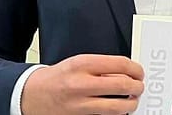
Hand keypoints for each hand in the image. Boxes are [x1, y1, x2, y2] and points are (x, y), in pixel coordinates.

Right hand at [21, 53, 144, 114]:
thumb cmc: (58, 77)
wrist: (31, 94)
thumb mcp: (78, 63)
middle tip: (139, 86)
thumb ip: (102, 66)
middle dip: (137, 86)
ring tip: (133, 100)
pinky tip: (118, 108)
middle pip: (122, 85)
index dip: (136, 69)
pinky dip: (116, 112)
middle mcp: (81, 83)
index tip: (139, 72)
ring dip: (131, 104)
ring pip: (117, 106)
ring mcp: (79, 103)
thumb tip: (128, 71)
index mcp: (82, 64)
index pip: (120, 64)